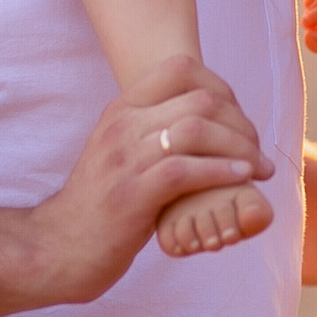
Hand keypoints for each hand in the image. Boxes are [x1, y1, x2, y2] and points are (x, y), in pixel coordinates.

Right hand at [29, 55, 273, 303]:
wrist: (58, 248)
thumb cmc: (100, 205)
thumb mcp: (121, 154)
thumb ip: (153, 132)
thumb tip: (204, 121)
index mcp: (121, 109)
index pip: (180, 68)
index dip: (222, 87)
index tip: (241, 119)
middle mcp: (122, 125)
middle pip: (199, 100)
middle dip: (241, 123)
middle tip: (258, 150)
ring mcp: (124, 158)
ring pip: (196, 130)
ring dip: (239, 148)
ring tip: (258, 168)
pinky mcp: (131, 194)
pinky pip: (185, 169)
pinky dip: (221, 172)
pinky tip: (241, 180)